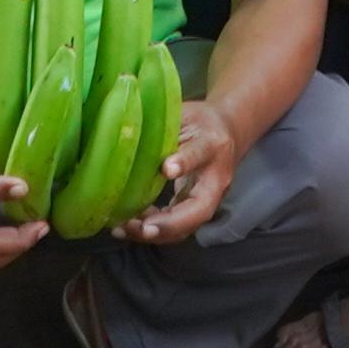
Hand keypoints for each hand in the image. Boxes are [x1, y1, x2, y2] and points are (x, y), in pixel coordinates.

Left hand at [117, 95, 244, 245]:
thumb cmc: (199, 121)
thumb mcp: (184, 114)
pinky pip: (176, 226)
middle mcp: (215, 179)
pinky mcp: (194, 209)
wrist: (225, 132)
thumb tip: (129, 132)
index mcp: (212, 146)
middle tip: (142, 227)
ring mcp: (208, 199)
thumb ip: (164, 126)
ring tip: (123, 229)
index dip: (184, 162)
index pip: (199, 154)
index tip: (166, 169)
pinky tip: (128, 227)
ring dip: (156, 233)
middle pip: (199, 209)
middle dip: (170, 223)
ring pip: (187, 226)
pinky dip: (151, 230)